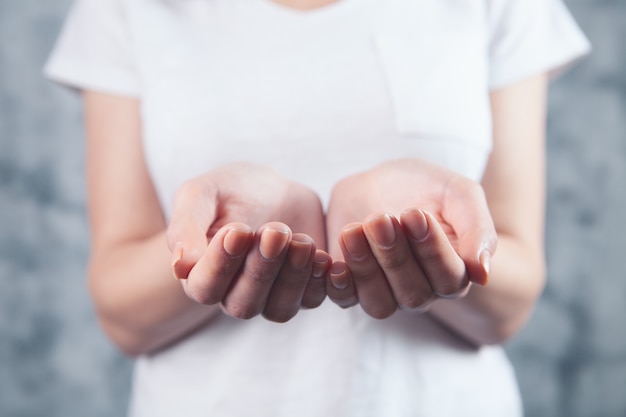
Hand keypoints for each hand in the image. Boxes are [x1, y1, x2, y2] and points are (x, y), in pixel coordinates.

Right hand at [166, 163, 330, 321]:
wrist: (272, 188)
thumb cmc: (229, 190)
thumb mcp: (201, 194)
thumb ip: (185, 226)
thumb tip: (179, 267)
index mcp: (200, 275)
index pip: (204, 288)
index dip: (221, 265)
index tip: (238, 230)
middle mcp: (232, 294)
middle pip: (243, 304)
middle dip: (261, 268)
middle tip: (275, 230)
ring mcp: (269, 298)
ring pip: (279, 309)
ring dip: (292, 277)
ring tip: (301, 240)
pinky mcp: (302, 291)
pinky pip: (311, 300)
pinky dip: (318, 282)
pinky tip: (322, 255)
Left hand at [325, 158, 495, 317]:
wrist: (381, 181)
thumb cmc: (427, 188)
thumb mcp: (459, 194)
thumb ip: (478, 228)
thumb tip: (483, 273)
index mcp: (453, 272)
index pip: (449, 279)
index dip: (432, 251)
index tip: (416, 214)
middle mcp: (422, 291)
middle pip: (413, 293)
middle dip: (394, 255)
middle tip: (380, 217)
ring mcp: (386, 292)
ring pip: (379, 303)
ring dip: (365, 268)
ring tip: (354, 230)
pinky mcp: (352, 286)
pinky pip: (346, 301)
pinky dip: (339, 287)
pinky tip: (334, 264)